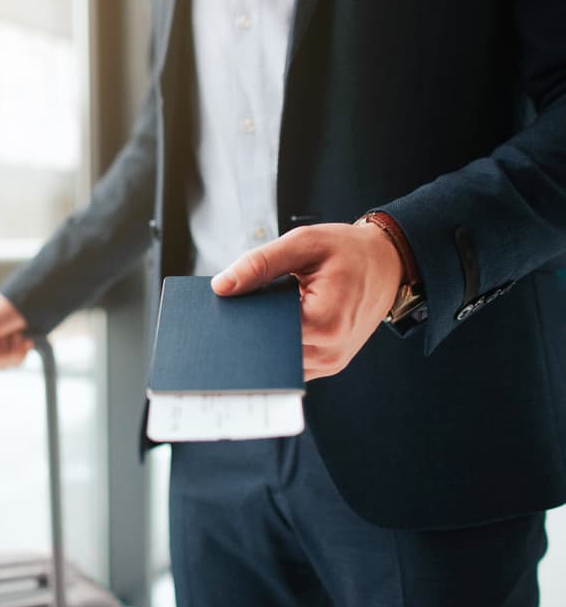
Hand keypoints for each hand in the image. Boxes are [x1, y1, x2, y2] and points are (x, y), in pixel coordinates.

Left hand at [211, 223, 403, 381]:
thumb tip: (221, 286)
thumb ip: (260, 263)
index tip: (217, 316)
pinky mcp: (329, 363)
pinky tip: (263, 328)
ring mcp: (330, 362)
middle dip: (246, 336)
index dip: (240, 323)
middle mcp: (330, 352)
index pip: (266, 334)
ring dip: (261, 344)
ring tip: (245, 320)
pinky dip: (276, 348)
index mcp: (325, 323)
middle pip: (270, 352)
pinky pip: (292, 363)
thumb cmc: (348, 250)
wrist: (388, 263)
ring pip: (278, 363)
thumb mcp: (303, 243)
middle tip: (223, 318)